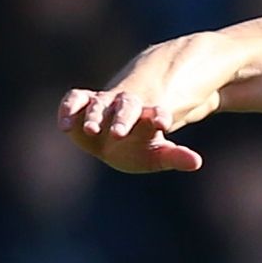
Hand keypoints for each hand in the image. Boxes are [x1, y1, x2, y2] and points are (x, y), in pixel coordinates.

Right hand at [58, 89, 203, 172]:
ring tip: (92, 130)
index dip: (160, 116)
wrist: (114, 138)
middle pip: (127, 106)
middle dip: (124, 118)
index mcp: (149, 118)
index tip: (162, 123)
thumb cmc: (139, 148)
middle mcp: (127, 107)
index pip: (157, 114)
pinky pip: (75, 100)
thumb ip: (176, 157)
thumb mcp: (158, 155)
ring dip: (95, 116)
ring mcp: (104, 104)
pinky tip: (65, 126)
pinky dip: (69, 108)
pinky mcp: (83, 102)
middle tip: (119, 133)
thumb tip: (197, 162)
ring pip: (99, 104)